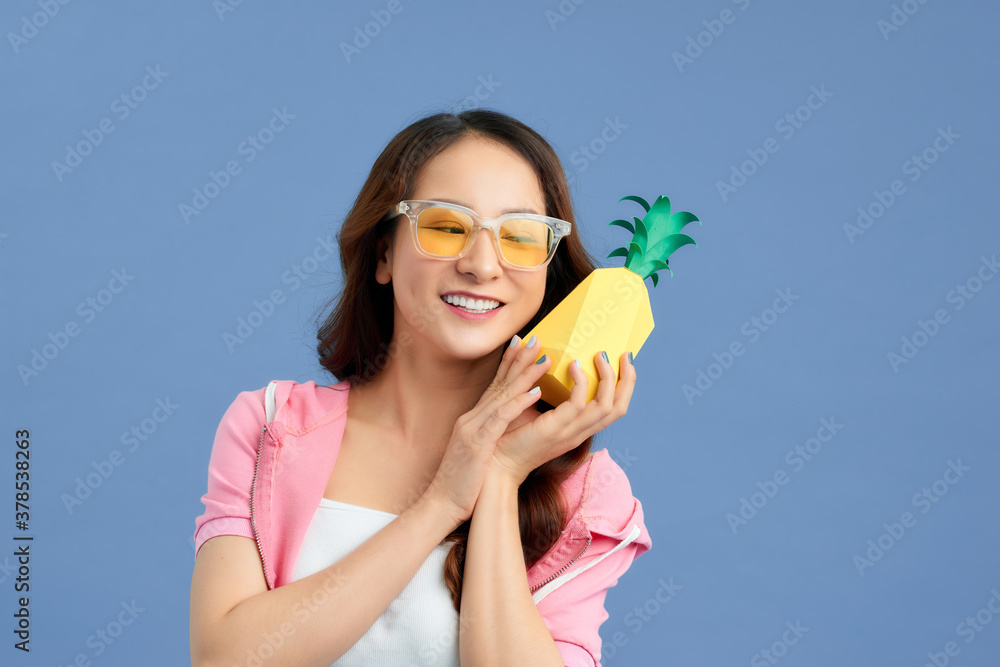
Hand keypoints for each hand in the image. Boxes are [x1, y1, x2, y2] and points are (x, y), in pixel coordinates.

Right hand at [424, 335, 551, 524]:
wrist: (442, 504)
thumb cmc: (463, 483)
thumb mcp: (477, 452)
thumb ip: (488, 434)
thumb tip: (504, 424)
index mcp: (473, 420)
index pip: (494, 386)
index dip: (508, 364)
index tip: (522, 345)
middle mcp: (472, 419)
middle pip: (499, 384)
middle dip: (518, 360)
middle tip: (536, 339)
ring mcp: (473, 429)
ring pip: (502, 395)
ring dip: (524, 375)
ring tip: (543, 358)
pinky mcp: (478, 444)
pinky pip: (501, 419)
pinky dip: (518, 403)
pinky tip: (536, 392)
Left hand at [490, 342, 636, 485]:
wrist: (495, 464)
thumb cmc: (510, 436)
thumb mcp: (537, 413)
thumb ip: (549, 395)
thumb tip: (550, 362)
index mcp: (578, 430)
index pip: (614, 410)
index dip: (624, 385)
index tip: (621, 361)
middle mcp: (579, 432)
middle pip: (619, 408)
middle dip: (627, 379)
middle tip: (625, 355)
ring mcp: (570, 432)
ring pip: (607, 406)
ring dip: (607, 377)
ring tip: (599, 355)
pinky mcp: (555, 428)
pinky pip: (579, 403)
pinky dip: (580, 381)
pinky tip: (571, 365)